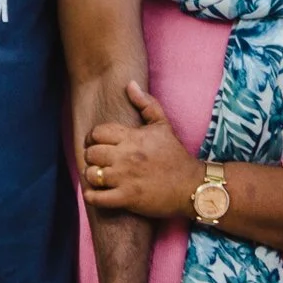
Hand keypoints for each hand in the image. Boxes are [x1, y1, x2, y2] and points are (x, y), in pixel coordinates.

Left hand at [82, 83, 201, 218]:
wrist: (191, 185)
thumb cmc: (176, 155)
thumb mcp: (163, 125)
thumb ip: (145, 103)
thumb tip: (130, 84)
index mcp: (132, 137)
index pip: (97, 133)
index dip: (93, 138)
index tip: (98, 143)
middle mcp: (126, 156)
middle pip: (91, 153)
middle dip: (91, 156)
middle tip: (98, 160)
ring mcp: (126, 178)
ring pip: (92, 174)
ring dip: (92, 176)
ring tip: (99, 176)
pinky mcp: (127, 198)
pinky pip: (97, 198)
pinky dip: (91, 196)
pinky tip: (95, 193)